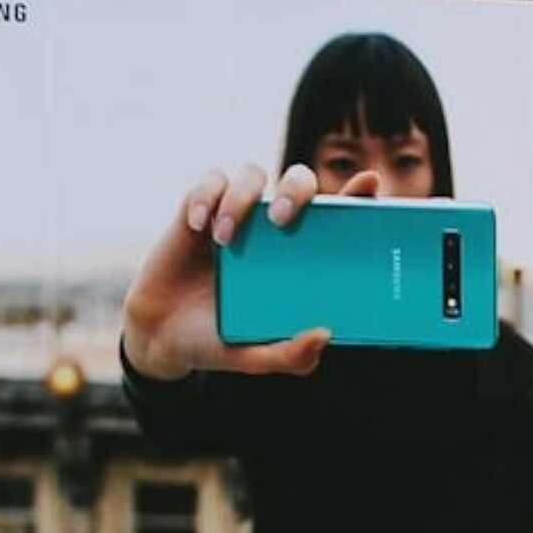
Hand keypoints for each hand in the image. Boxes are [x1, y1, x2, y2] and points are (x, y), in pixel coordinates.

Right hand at [122, 162, 340, 381]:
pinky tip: (198, 226)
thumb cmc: (216, 340)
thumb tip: (324, 335)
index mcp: (295, 257)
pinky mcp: (197, 210)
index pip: (335, 217)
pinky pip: (209, 182)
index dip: (357, 194)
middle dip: (296, 190)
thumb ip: (288, 356)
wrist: (161, 337)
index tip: (371, 183)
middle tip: (282, 220)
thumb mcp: (254, 357)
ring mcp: (234, 216)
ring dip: (242, 198)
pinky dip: (205, 197)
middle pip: (298, 181)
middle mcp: (269, 229)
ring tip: (224, 239)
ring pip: (251, 175)